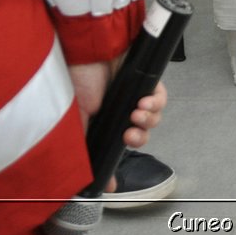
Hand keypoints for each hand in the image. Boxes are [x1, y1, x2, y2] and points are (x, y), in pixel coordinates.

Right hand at [68, 64, 166, 189]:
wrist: (90, 50)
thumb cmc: (78, 77)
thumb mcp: (74, 117)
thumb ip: (81, 144)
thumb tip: (85, 172)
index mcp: (103, 120)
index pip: (116, 145)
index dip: (116, 163)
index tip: (114, 184)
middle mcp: (121, 109)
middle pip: (139, 135)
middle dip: (137, 139)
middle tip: (129, 134)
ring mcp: (136, 96)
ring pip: (153, 120)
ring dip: (147, 121)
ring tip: (136, 114)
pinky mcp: (150, 82)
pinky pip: (161, 99)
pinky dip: (156, 104)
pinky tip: (144, 101)